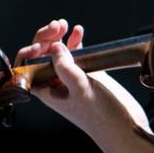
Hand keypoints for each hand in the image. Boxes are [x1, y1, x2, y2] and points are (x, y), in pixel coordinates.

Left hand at [14, 19, 152, 139]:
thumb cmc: (102, 117)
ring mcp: (71, 78)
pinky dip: (75, 41)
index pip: (28, 68)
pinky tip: (78, 32)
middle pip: (42, 56)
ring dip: (59, 37)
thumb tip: (54, 47)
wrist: (126, 127)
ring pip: (59, 52)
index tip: (41, 44)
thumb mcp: (82, 90)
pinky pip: (76, 54)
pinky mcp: (87, 74)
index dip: (30, 53)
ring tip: (66, 25)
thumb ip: (66, 68)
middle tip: (57, 26)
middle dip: (46, 38)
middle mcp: (56, 83)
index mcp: (47, 91)